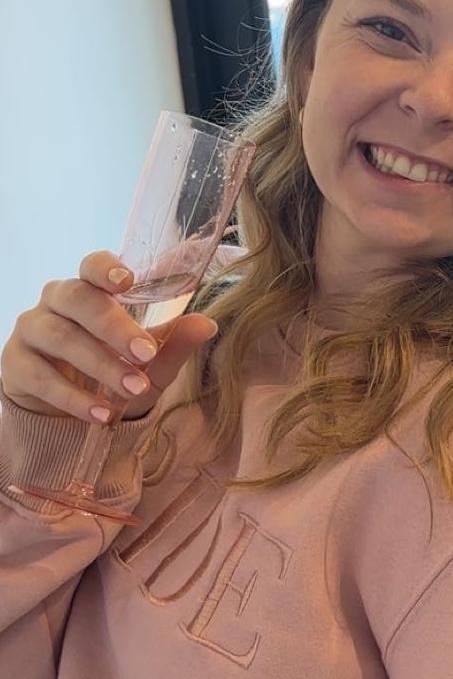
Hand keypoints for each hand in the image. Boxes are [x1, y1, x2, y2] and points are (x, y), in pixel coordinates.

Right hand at [0, 251, 216, 422]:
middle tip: (146, 353)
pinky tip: (103, 413)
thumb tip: (208, 324)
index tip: (127, 280)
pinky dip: (74, 398)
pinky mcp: (15, 365)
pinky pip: (39, 377)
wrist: (74, 408)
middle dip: (113, 326)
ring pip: (60, 337)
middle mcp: (56, 301)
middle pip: (77, 299)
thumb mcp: (150, 360)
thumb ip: (175, 341)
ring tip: (134, 389)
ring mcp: (31, 330)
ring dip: (100, 365)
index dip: (105, 267)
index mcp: (90, 288)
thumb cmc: (116, 367)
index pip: (91, 265)